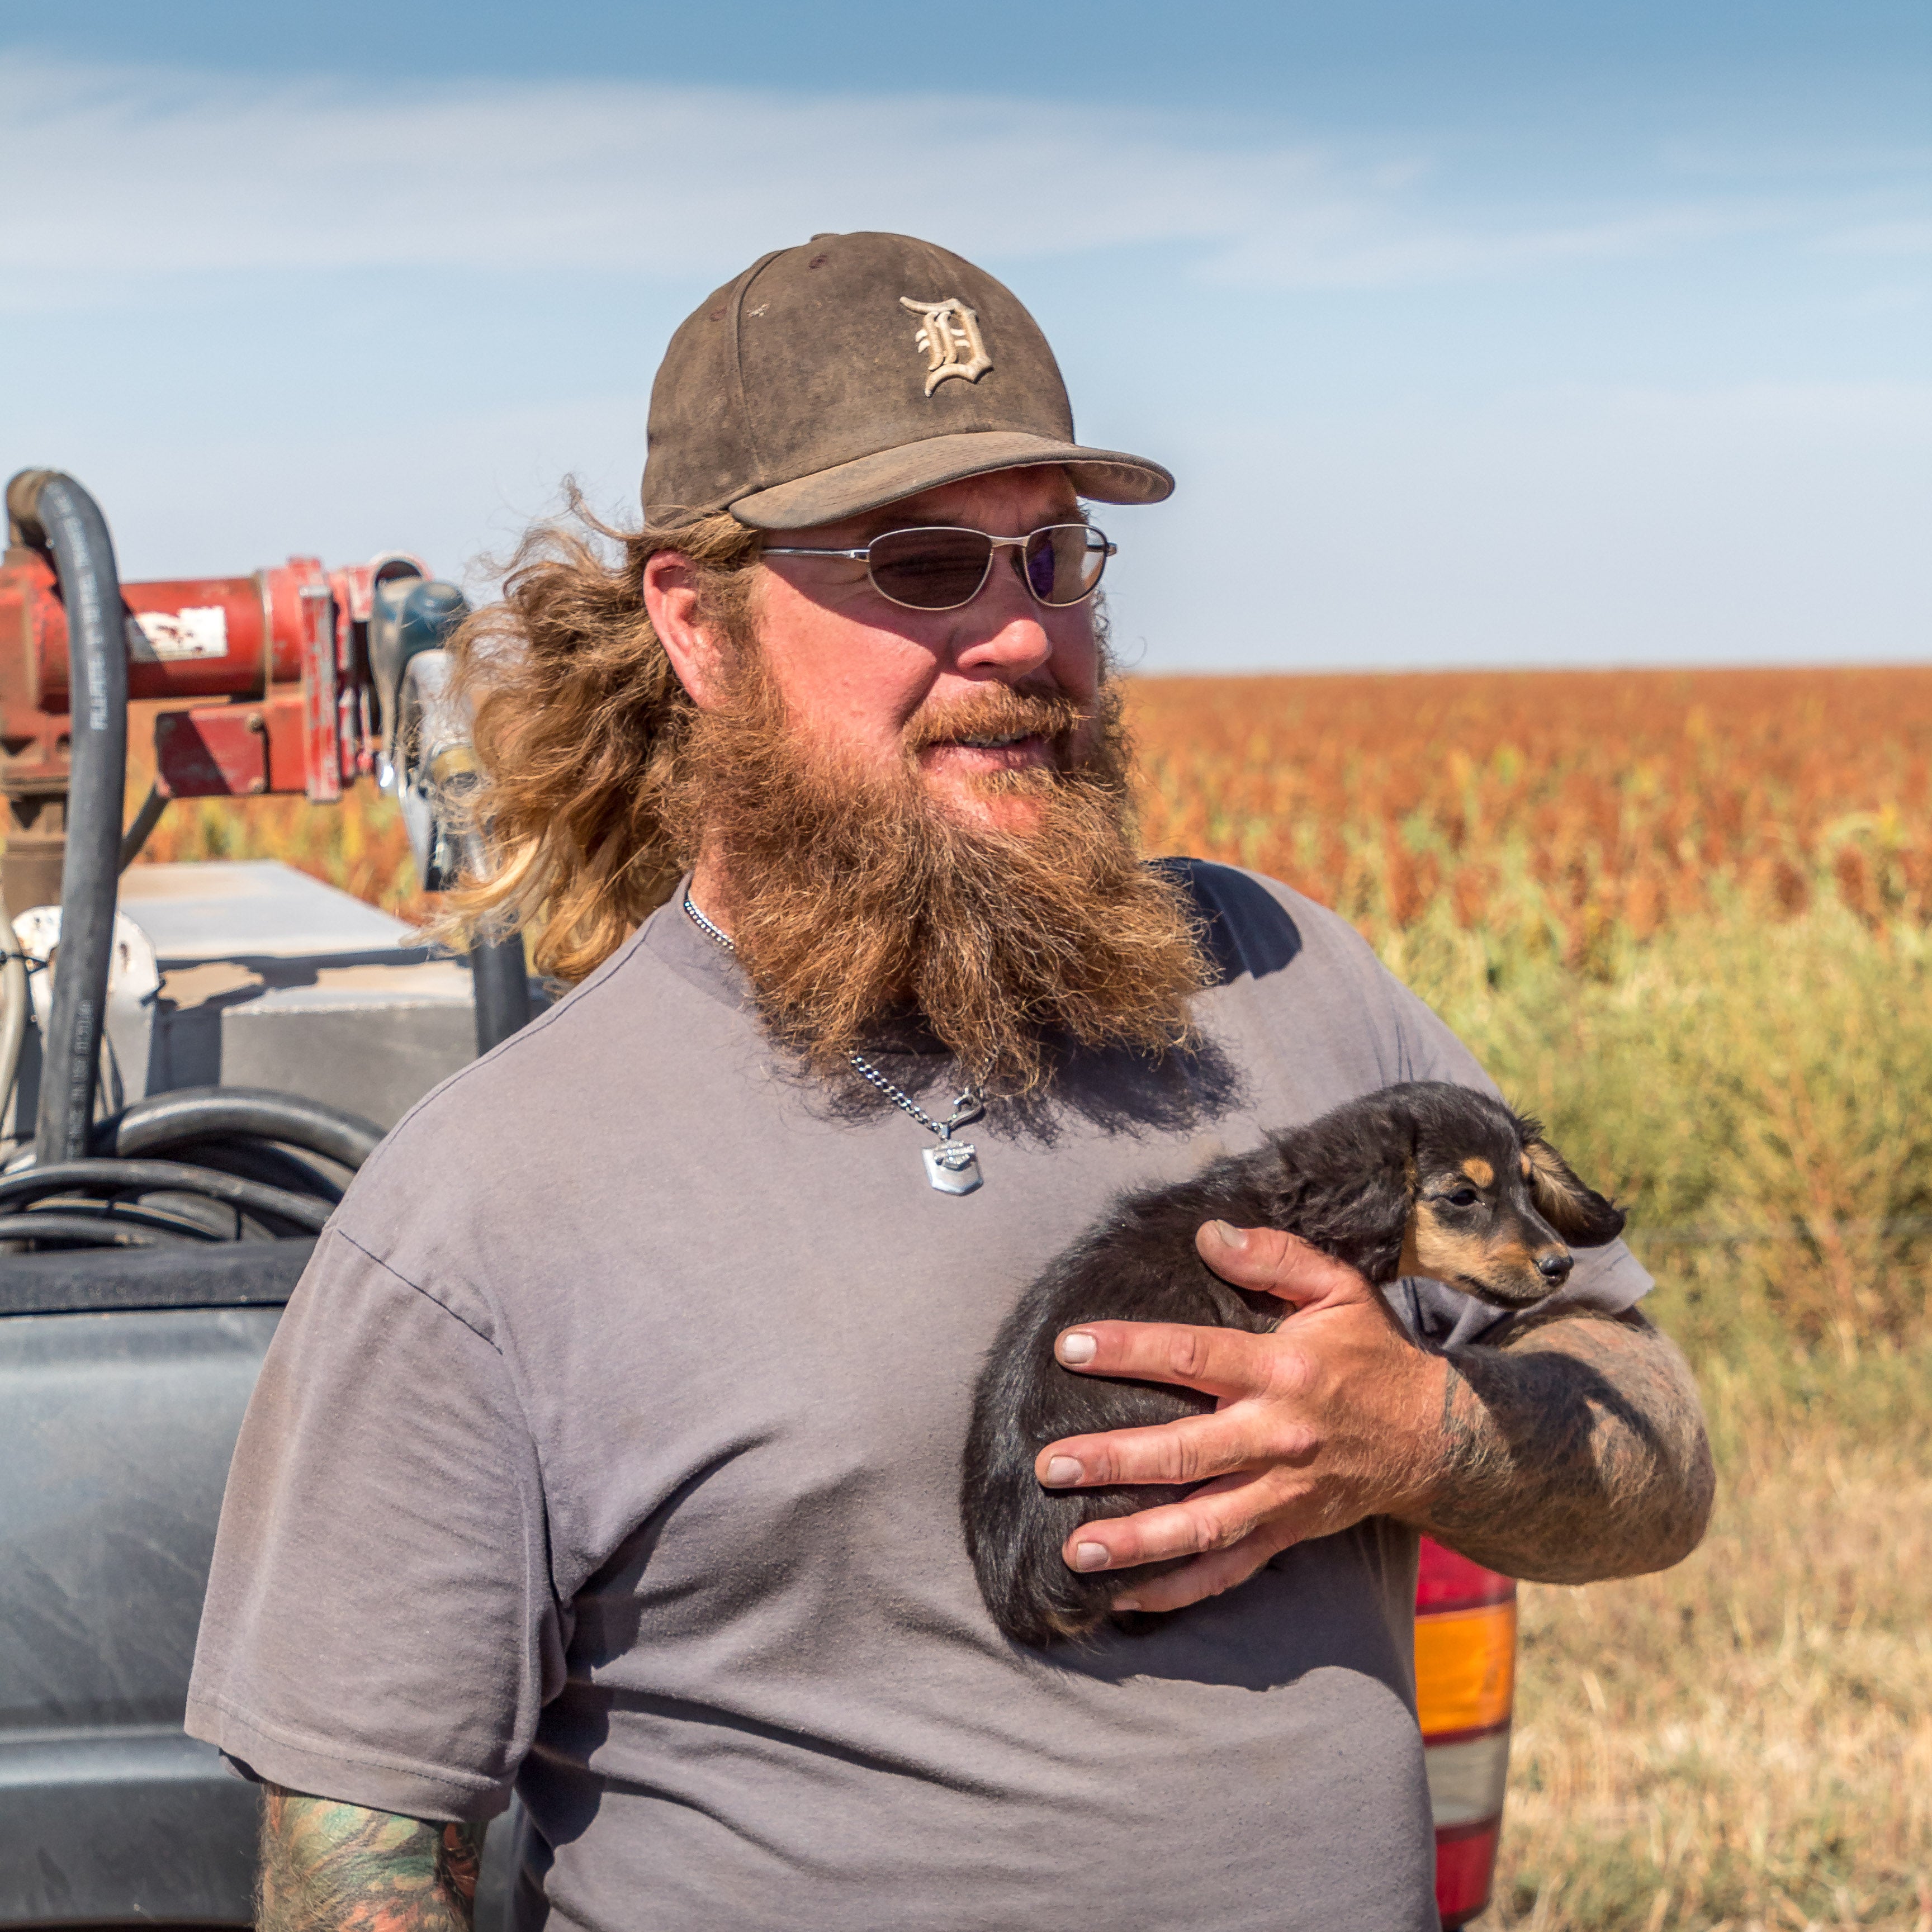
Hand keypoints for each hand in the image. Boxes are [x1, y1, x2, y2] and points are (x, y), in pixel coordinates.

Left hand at [1033, 1221, 1450, 1615]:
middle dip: (1114, 1460)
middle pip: (1185, 1453)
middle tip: (1051, 1464)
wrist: (1437, 1436)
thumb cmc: (1372, 1355)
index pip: (1192, 1356)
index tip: (1070, 1347)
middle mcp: (1278, 1436)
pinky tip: (1123, 1598)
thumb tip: (1208, 1232)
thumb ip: (1273, 1256)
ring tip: (1075, 1549)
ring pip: (1202, 1525)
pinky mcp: (1287, 1533)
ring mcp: (1282, 1493)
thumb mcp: (1337, 1288)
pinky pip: (1227, 1569)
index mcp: (1283, 1369)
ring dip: (1136, 1540)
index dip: (1129, 1350)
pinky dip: (1176, 1589)